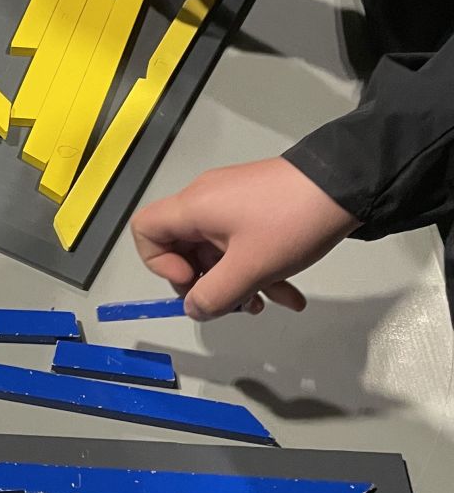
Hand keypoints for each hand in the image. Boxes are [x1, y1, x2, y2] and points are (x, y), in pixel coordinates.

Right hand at [131, 157, 360, 319]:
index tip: (193, 282)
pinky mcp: (258, 207)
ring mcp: (233, 203)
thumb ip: (214, 296)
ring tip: (265, 305)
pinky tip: (289, 295)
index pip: (145, 231)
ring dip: (237, 283)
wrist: (346, 183)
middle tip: (232, 303)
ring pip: (218, 251)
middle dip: (207, 283)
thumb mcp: (250, 268)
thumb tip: (195, 309)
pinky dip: (259, 270)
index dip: (159, 265)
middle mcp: (206, 202)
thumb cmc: (289, 223)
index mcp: (193, 208)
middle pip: (183, 248)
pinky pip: (243, 244)